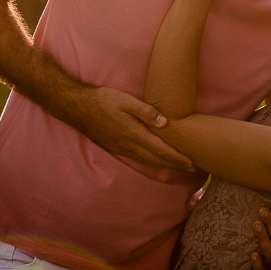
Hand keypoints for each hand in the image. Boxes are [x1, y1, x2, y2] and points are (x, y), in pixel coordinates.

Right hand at [70, 86, 194, 170]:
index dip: (178, 158)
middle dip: (175, 165)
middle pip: (157, 159)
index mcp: (135, 133)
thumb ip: (146, 111)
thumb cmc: (103, 100)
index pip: (161, 150)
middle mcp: (129, 145)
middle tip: (191, 169)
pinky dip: (149, 162)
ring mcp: (122, 148)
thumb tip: (166, 123)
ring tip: (177, 166)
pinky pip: (137, 158)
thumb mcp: (126, 100)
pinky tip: (153, 161)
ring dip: (164, 165)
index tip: (191, 163)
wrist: (79, 108)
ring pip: (147, 161)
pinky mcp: (116, 147)